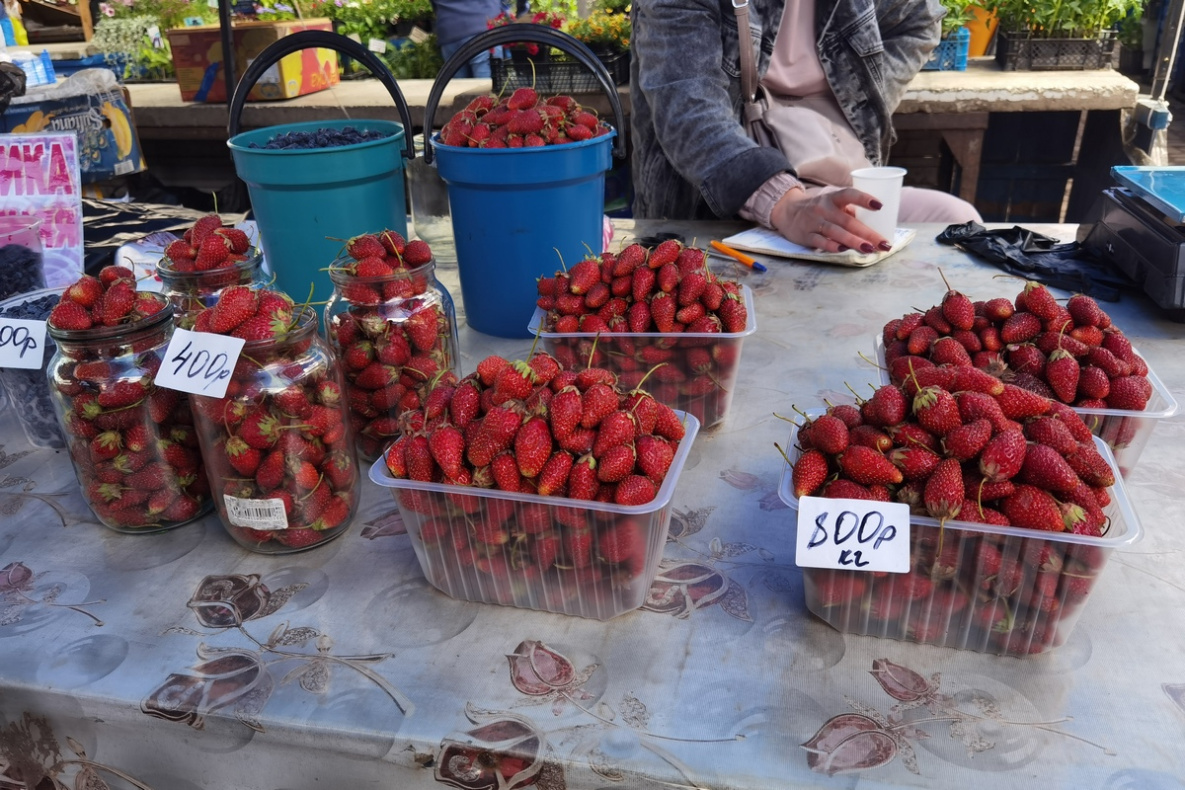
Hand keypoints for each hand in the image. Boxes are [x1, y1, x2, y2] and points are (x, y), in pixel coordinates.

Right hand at [769, 186, 891, 252]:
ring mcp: (814, 222)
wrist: (787, 212)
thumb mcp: (832, 204)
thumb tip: (874, 225)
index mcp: (833, 198)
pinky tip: (844, 250)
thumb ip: (849, 212)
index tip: (880, 206)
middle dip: (868, 233)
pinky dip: (832, 246)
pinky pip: (820, 242)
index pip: (849, 194)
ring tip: (870, 249)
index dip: (864, 199)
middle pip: (848, 221)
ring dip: (854, 241)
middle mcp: (824, 209)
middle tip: (884, 243)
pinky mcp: (806, 236)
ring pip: (836, 232)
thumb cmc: (818, 209)